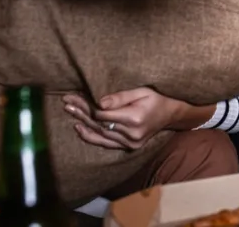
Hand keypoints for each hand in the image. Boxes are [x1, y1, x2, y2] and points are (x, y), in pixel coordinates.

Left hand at [63, 87, 185, 150]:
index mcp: (134, 118)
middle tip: (67, 103)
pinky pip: (106, 143)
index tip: (74, 97)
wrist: (171, 115)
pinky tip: (80, 128)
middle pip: (98, 124)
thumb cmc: (157, 99)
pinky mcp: (129, 147)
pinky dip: (91, 137)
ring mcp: (130, 143)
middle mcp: (131, 134)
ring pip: (100, 134)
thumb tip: (99, 103)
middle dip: (81, 113)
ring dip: (83, 124)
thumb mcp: (142, 91)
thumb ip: (120, 97)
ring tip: (70, 113)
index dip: (86, 106)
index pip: (102, 115)